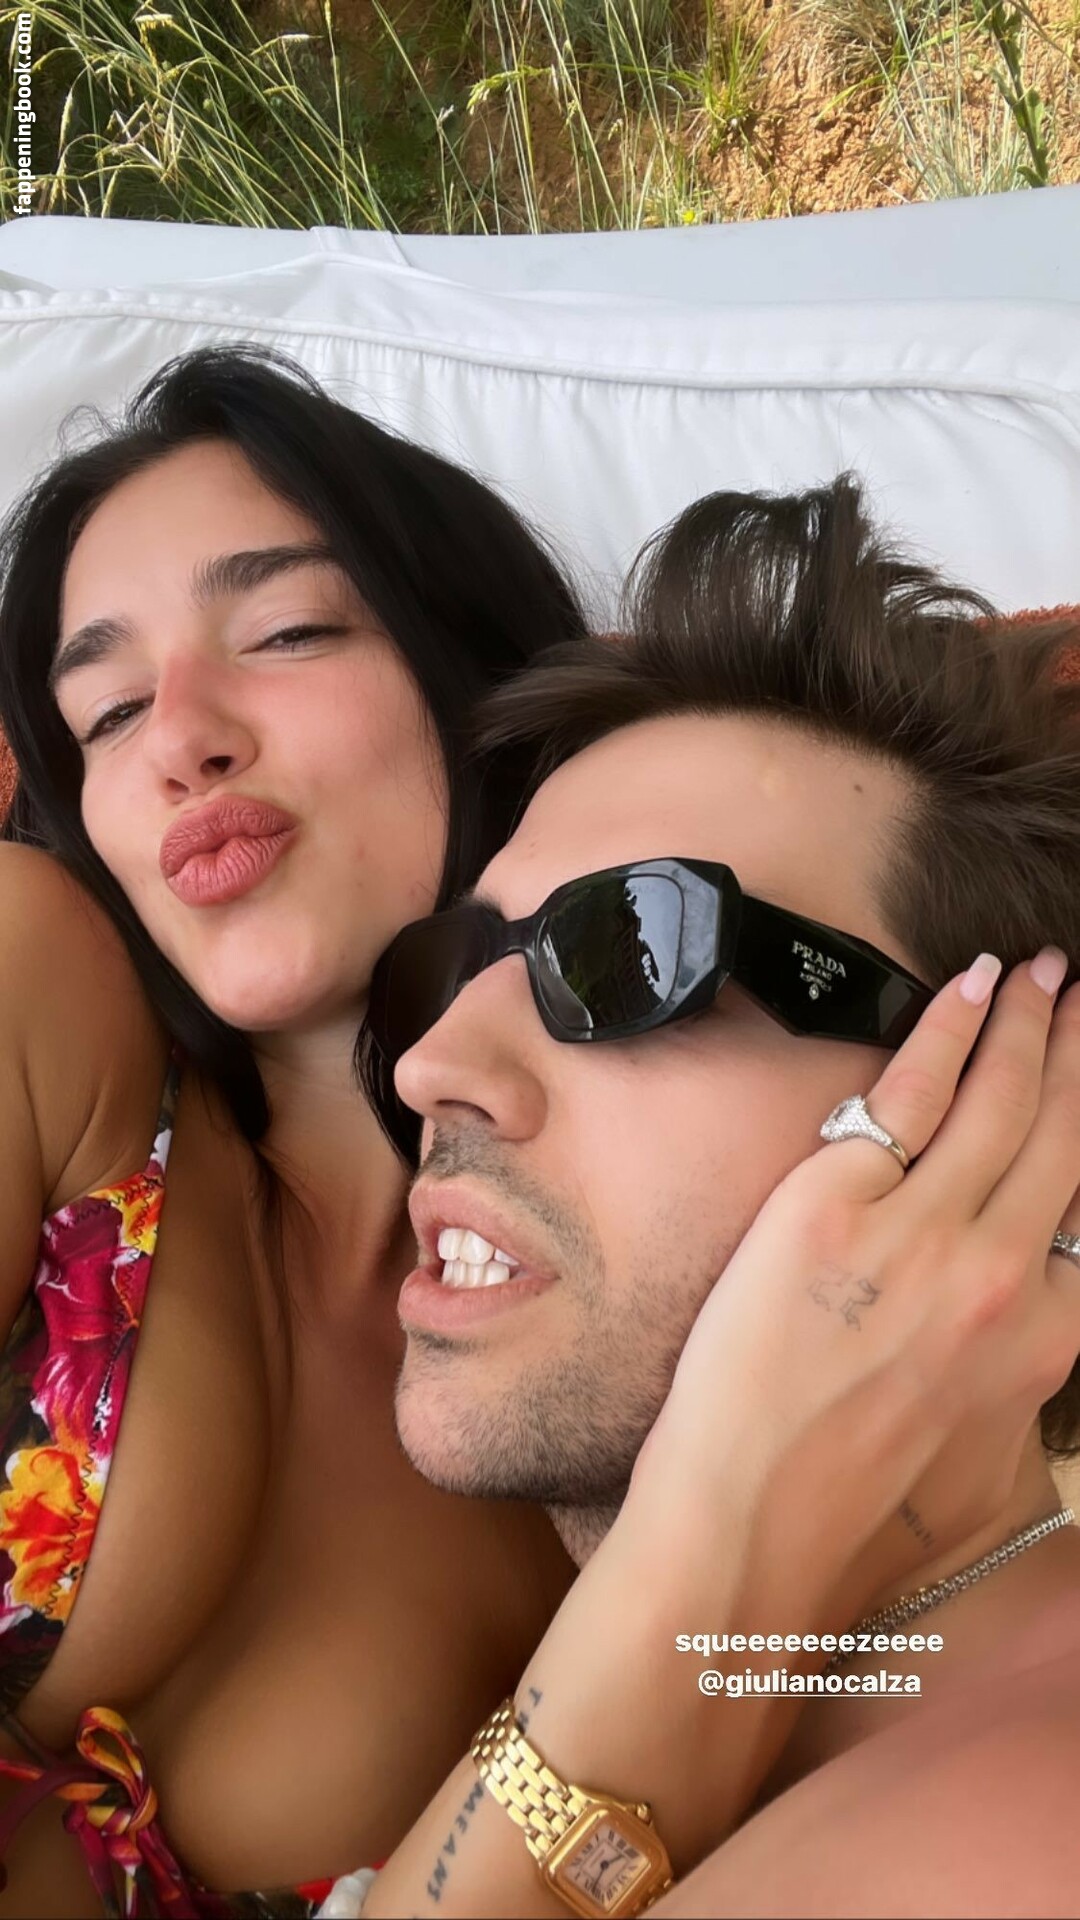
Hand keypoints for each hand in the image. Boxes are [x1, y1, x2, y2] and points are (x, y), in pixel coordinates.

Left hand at [628, 948, 1079, 1609]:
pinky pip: (914, 1091)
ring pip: (1001, 1098)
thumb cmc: (859, 1496)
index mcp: (1047, 1335)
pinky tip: (974, 986)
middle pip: (1064, 1133)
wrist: (754, 1517)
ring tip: (1048, 974)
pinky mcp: (837, 1202)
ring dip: (1031, 1023)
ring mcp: (925, 1233)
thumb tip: (1033, 1305)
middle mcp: (1004, 1273)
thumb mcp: (987, 1448)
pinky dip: (953, 1028)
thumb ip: (1024, 1367)